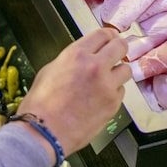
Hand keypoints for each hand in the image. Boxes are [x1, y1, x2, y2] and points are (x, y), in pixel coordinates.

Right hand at [14, 27, 129, 158]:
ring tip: (106, 79)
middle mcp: (95, 67)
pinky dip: (113, 92)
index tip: (110, 38)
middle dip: (118, 49)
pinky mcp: (113, 104)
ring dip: (117, 72)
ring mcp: (107, 86)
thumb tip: (83, 58)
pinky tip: (100, 97)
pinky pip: (121, 92)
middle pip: (121, 47)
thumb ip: (70, 60)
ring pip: (126, 70)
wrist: (44, 131)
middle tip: (115, 54)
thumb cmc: (41, 104)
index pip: (103, 34)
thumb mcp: (49, 70)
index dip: (108, 36)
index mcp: (76, 55)